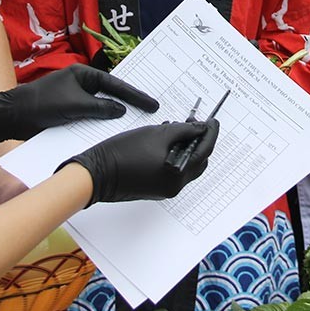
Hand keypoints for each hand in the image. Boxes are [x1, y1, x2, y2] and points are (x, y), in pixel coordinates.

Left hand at [0, 64, 159, 142]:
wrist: (12, 118)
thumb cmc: (41, 105)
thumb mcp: (75, 105)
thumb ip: (100, 108)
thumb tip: (120, 110)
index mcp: (82, 74)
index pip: (115, 84)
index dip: (135, 95)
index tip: (152, 104)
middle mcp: (80, 85)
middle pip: (111, 95)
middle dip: (129, 104)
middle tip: (150, 112)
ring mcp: (74, 100)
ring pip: (101, 109)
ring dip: (114, 118)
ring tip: (135, 126)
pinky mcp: (68, 114)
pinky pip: (90, 119)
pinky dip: (101, 125)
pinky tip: (111, 135)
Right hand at [61, 120, 218, 205]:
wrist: (97, 173)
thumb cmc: (123, 152)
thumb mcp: (156, 134)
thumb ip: (183, 130)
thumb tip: (200, 128)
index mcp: (178, 173)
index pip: (204, 151)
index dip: (210, 134)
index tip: (212, 121)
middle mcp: (175, 185)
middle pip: (198, 161)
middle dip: (200, 142)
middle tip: (196, 124)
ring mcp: (165, 189)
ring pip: (186, 166)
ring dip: (186, 148)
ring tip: (178, 129)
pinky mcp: (156, 188)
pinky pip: (174, 171)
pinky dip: (176, 156)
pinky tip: (167, 141)